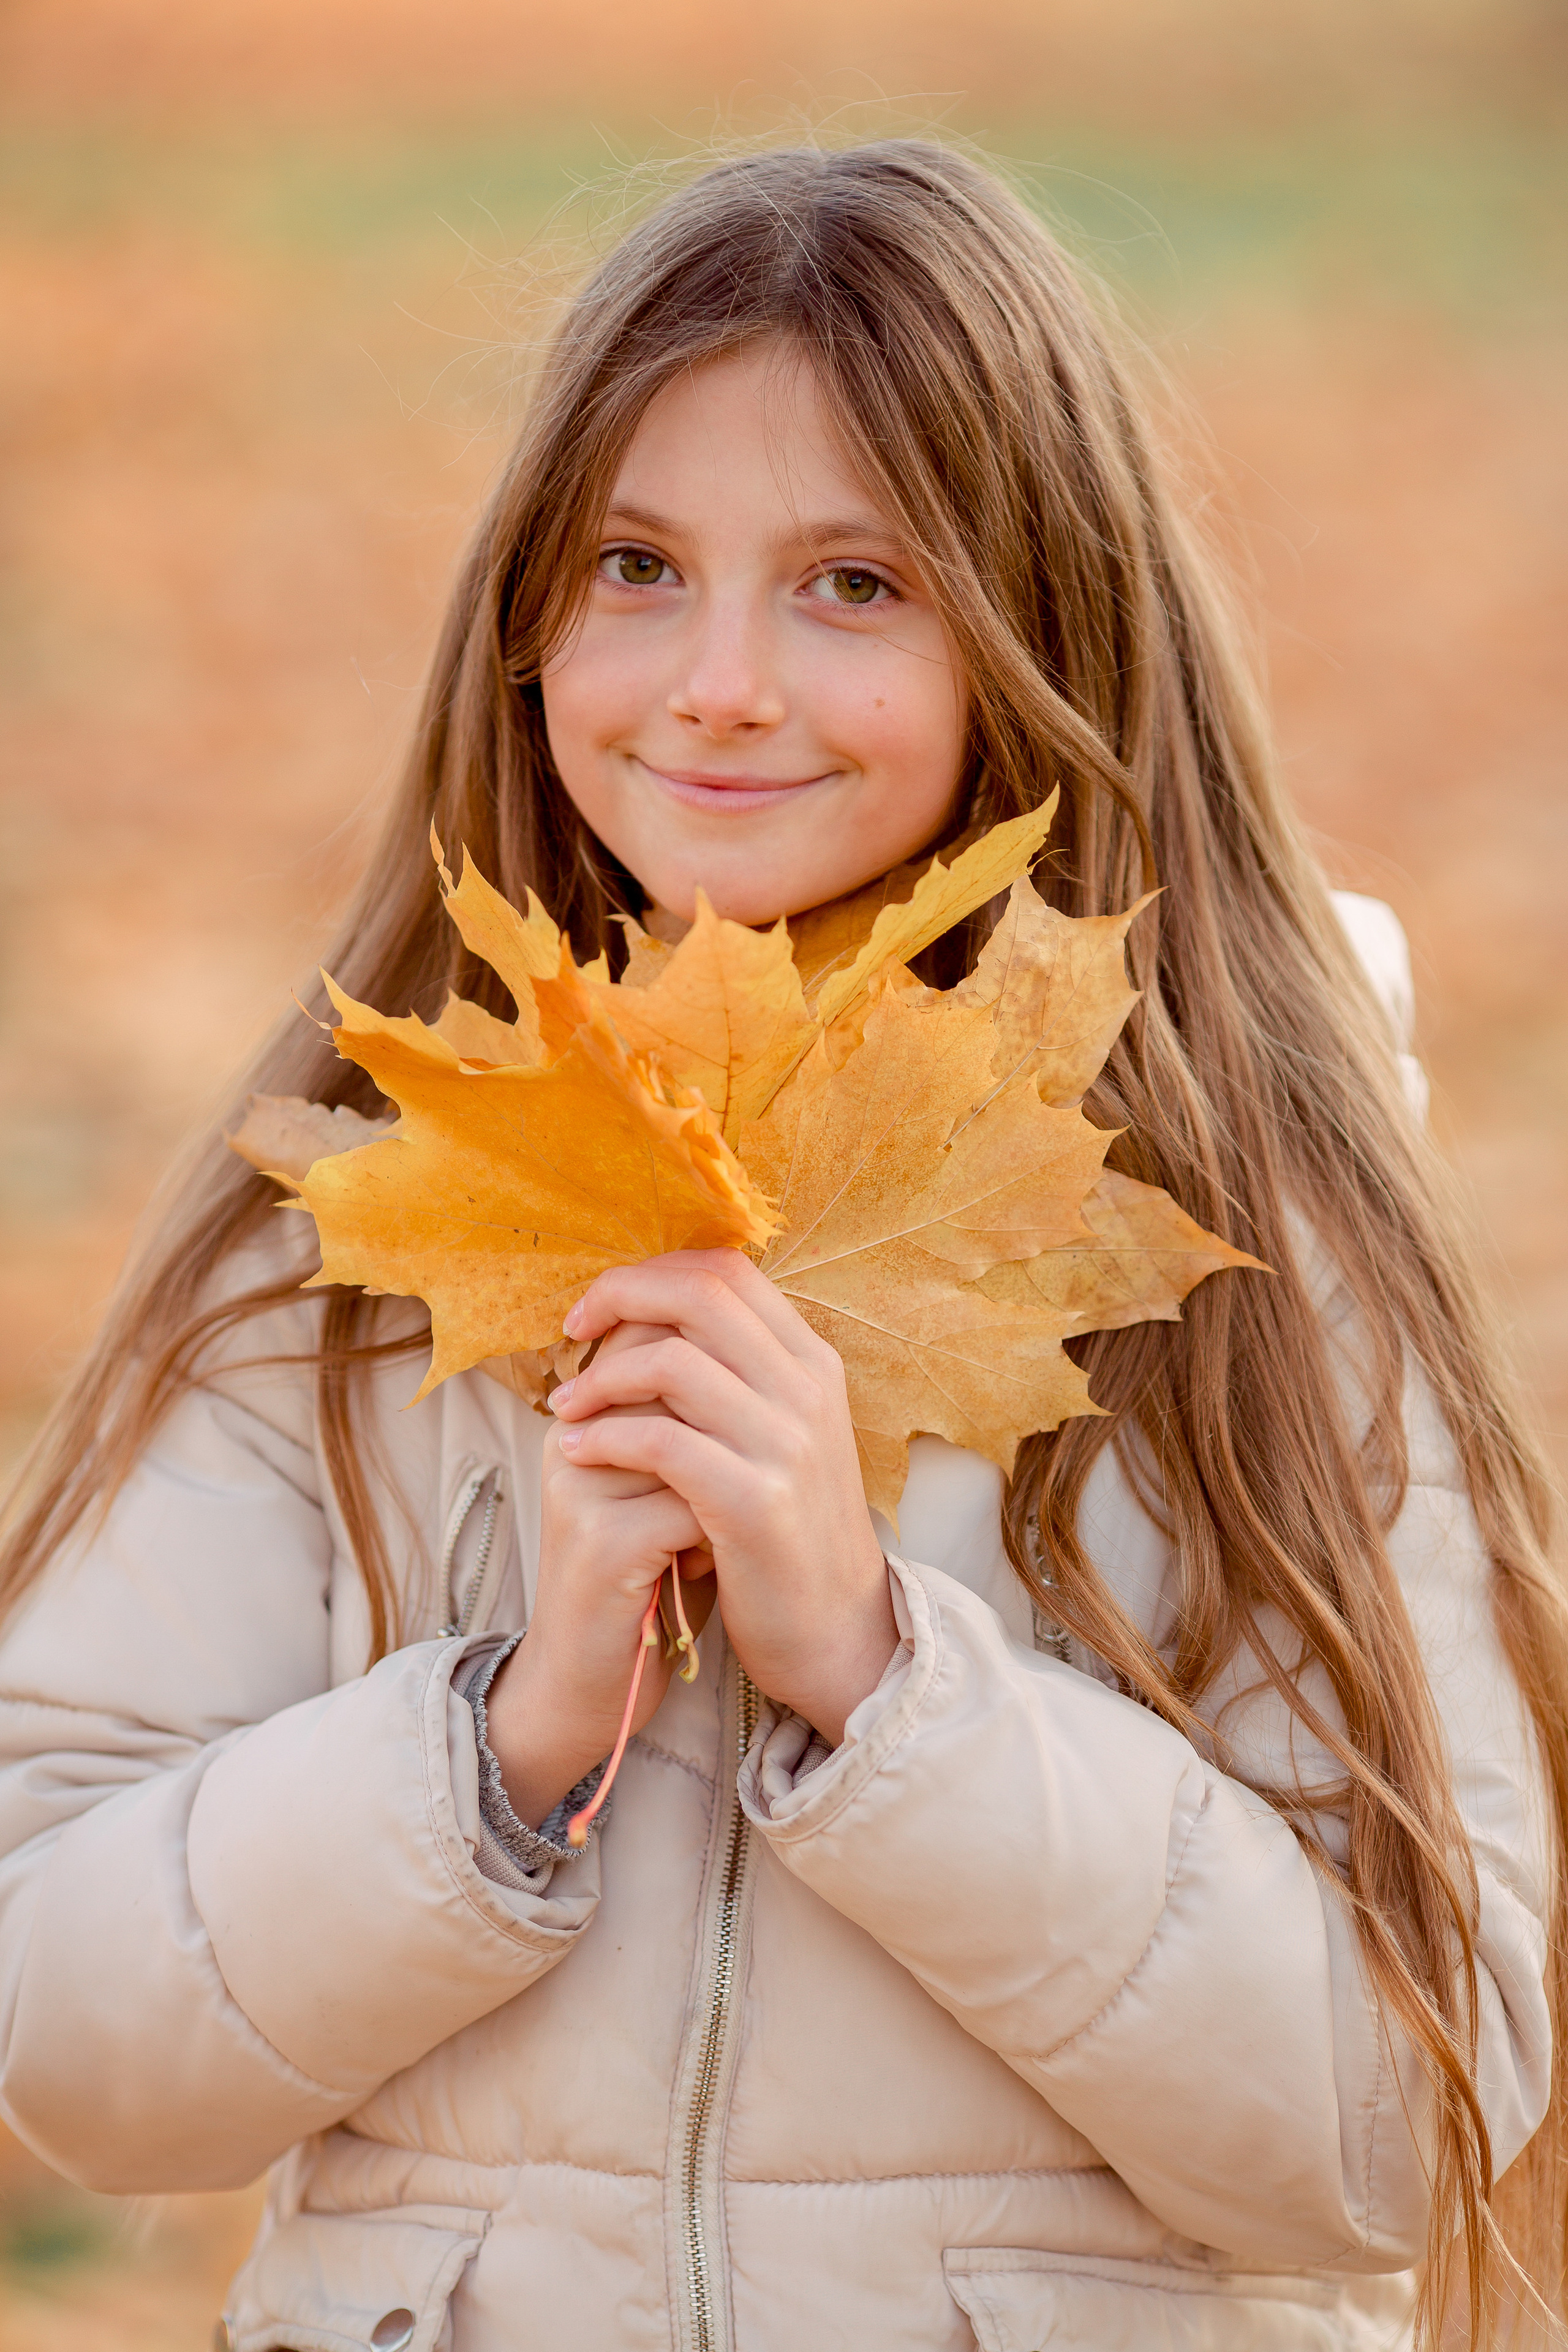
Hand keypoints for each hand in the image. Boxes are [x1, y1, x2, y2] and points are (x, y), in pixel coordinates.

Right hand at [481, 1319, 715, 1827]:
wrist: (589, 1687)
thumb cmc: (642, 1580)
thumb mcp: (656, 1488)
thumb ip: (681, 1421)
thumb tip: (749, 1357)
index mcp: (584, 1420)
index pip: (652, 1333)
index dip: (712, 1369)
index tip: (735, 1427)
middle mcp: (572, 1442)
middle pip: (670, 1372)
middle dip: (723, 1424)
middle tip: (732, 1477)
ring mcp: (582, 1490)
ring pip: (692, 1437)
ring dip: (725, 1481)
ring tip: (713, 1524)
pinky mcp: (604, 1543)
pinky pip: (691, 1503)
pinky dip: (717, 1532)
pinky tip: (706, 1561)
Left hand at [549, 1250, 897, 1744]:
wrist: (836, 1629)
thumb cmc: (786, 1530)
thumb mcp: (779, 1436)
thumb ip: (736, 1376)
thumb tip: (651, 1319)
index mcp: (811, 1363)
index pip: (727, 1272)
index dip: (652, 1273)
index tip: (602, 1306)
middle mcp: (807, 1390)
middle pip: (699, 1296)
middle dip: (621, 1297)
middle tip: (574, 1331)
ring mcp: (787, 1444)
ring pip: (674, 1363)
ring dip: (602, 1378)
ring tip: (567, 1408)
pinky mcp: (757, 1502)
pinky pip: (663, 1441)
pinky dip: (608, 1438)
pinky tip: (580, 1453)